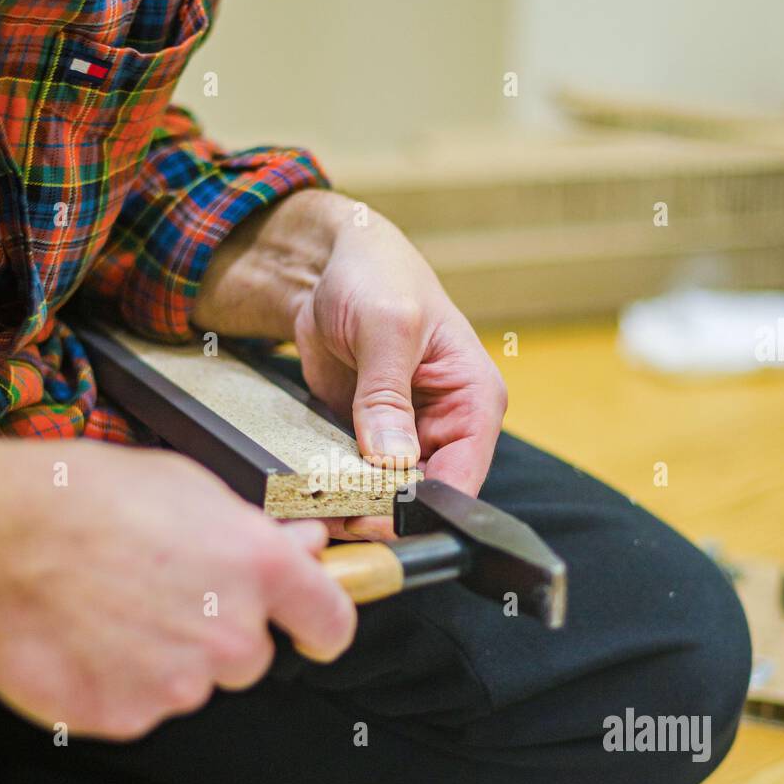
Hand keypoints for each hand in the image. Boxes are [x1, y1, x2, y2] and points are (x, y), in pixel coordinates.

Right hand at [0, 438, 355, 737]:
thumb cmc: (83, 501)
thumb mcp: (188, 489)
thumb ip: (254, 531)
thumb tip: (302, 546)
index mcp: (258, 569)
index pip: (332, 621)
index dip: (321, 623)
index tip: (312, 625)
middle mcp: (231, 635)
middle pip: (252, 657)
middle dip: (220, 634)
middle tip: (166, 595)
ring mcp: (181, 685)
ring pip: (194, 682)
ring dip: (166, 658)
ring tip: (115, 609)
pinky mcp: (131, 717)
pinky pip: (142, 706)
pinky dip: (120, 682)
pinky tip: (90, 639)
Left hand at [193, 190, 506, 534]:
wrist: (328, 264)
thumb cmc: (377, 275)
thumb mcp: (387, 326)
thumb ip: (389, 395)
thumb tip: (393, 461)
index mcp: (473, 400)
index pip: (462, 478)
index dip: (423, 508)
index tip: (376, 518)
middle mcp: (447, 426)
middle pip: (423, 498)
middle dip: (383, 513)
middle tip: (336, 518)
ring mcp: (406, 436)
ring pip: (388, 496)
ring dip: (354, 505)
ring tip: (317, 507)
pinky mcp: (367, 438)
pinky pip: (355, 479)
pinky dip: (334, 488)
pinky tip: (309, 491)